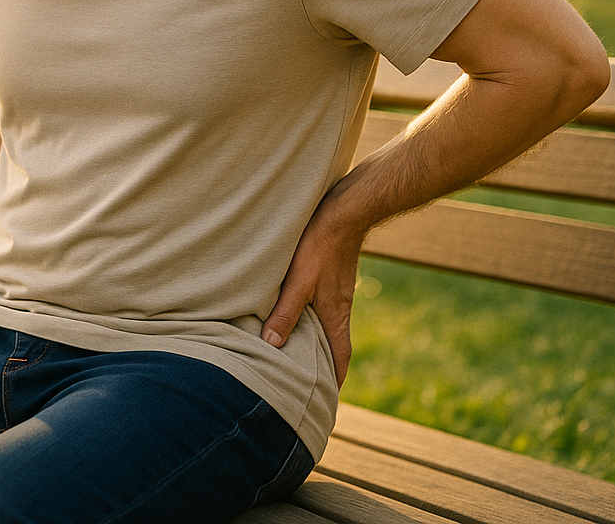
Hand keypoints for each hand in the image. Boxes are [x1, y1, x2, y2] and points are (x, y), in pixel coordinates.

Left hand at [260, 202, 363, 386]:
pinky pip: (324, 308)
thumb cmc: (320, 246)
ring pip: (328, 326)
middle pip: (335, 347)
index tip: (326, 402)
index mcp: (336, 317)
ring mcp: (338, 293)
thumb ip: (286, 313)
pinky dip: (313, 320)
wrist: (343, 212)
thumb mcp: (298, 281)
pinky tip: (298, 314)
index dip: (334, 381)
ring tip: (297, 354)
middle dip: (323, 367)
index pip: (339, 359)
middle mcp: (340, 309)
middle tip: (308, 384)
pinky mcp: (332, 278)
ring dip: (316, 342)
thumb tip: (271, 346)